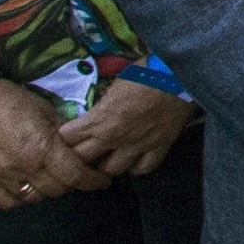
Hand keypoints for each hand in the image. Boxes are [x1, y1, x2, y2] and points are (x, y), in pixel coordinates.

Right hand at [0, 75, 108, 209]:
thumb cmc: (8, 100)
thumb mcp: (44, 110)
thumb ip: (62, 131)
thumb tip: (78, 144)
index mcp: (43, 148)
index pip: (76, 175)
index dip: (93, 181)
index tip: (102, 181)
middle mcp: (24, 168)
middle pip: (57, 189)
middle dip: (70, 183)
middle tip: (73, 174)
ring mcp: (2, 178)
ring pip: (34, 198)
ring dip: (46, 190)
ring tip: (49, 178)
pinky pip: (9, 202)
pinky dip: (21, 197)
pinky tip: (25, 185)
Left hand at [54, 79, 196, 177]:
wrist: (179, 74)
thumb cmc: (144, 72)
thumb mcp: (114, 85)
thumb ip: (102, 106)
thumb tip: (94, 114)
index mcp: (100, 119)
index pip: (67, 138)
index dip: (65, 136)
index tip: (68, 133)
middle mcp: (114, 137)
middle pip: (83, 160)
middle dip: (79, 156)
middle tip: (81, 150)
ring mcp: (137, 146)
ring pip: (111, 171)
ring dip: (106, 164)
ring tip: (107, 157)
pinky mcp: (159, 148)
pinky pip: (142, 169)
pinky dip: (135, 167)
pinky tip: (133, 159)